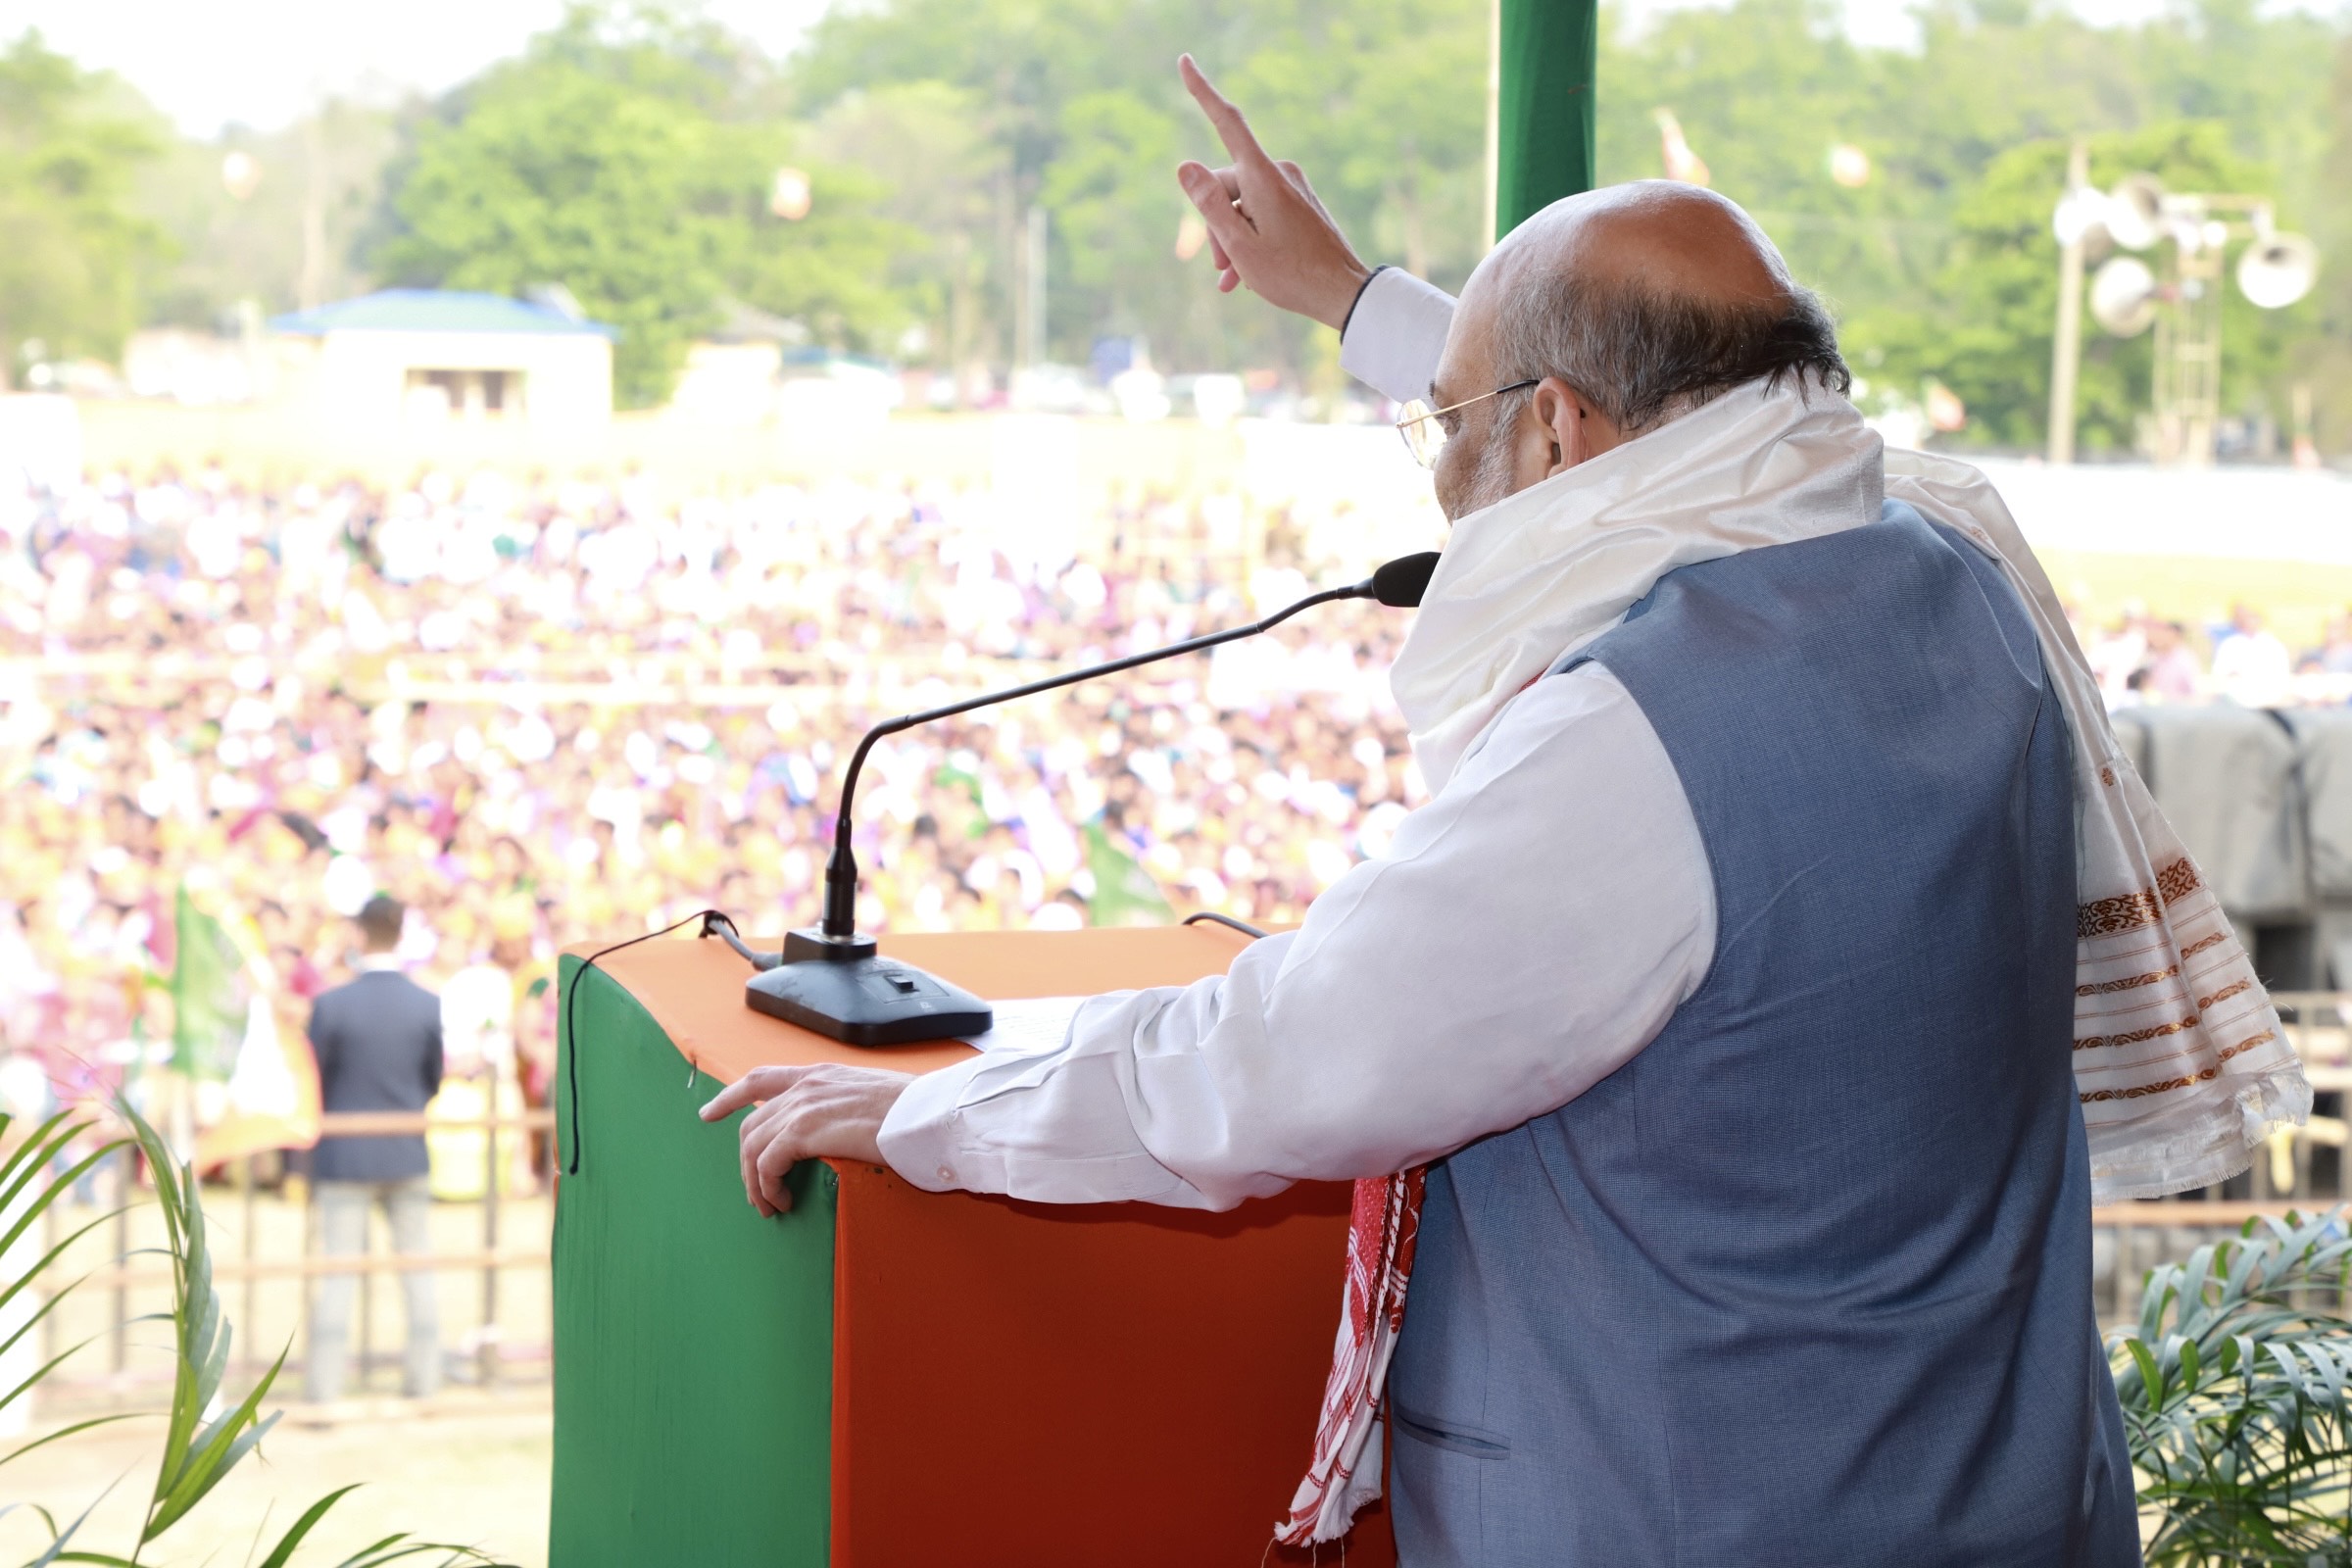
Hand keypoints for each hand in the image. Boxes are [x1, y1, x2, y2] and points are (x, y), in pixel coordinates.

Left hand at [698, 1063, 915, 1216]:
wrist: (931, 1115)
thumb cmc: (916, 1113)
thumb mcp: (874, 1098)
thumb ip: (849, 1108)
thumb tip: (846, 1132)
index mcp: (822, 1075)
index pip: (762, 1079)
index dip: (731, 1097)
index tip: (710, 1113)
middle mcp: (807, 1086)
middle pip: (751, 1123)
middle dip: (746, 1162)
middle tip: (756, 1192)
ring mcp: (804, 1106)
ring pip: (753, 1146)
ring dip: (755, 1182)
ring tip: (769, 1206)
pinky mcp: (805, 1131)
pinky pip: (766, 1163)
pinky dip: (767, 1186)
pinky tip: (782, 1202)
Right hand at [1175, 54, 1372, 330]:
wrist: (1344, 294)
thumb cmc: (1291, 273)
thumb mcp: (1239, 245)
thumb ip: (1210, 204)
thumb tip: (1185, 167)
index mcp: (1262, 177)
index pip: (1226, 122)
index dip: (1203, 92)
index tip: (1185, 61)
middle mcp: (1279, 173)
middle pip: (1227, 183)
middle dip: (1215, 223)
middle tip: (1219, 267)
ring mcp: (1292, 188)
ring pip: (1243, 204)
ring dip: (1232, 238)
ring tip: (1232, 278)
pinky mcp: (1300, 204)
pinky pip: (1263, 213)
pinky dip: (1251, 239)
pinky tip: (1244, 275)